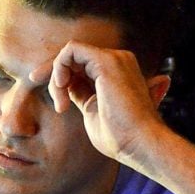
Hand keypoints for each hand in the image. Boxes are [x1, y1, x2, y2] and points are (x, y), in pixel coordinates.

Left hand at [33, 42, 170, 163]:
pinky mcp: (107, 61)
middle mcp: (118, 61)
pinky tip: (62, 87)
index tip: (60, 105)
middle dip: (55, 79)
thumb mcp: (92, 110)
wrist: (139, 144)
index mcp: (117, 72)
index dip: (61, 80)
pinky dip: (59, 67)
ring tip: (62, 104)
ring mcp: (115, 59)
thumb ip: (81, 95)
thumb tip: (67, 87)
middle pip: (74, 58)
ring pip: (70, 53)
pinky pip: (71, 50)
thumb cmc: (119, 136)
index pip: (80, 67)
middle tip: (59, 106)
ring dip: (57, 78)